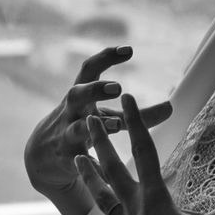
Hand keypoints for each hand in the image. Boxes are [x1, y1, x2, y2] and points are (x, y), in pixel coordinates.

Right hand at [25, 46, 172, 214]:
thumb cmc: (82, 126)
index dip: (106, 57)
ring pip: (76, 128)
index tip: (129, 50)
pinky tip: (102, 165)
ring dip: (95, 126)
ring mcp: (66, 133)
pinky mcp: (66, 157)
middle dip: (95, 90)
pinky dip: (89, 162)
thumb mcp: (106, 116)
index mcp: (81, 94)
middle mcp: (71, 111)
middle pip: (77, 94)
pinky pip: (77, 159)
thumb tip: (171, 107)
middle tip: (118, 87)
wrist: (43, 155)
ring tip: (116, 125)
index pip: (90, 69)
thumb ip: (137, 114)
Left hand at [75, 93, 214, 214]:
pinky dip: (104, 207)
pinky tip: (102, 206)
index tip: (126, 98)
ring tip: (76, 158)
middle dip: (101, 142)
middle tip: (86, 120)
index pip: (144, 151)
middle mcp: (135, 208)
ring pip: (104, 192)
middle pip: (113, 167)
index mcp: (154, 198)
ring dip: (90, 173)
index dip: (136, 123)